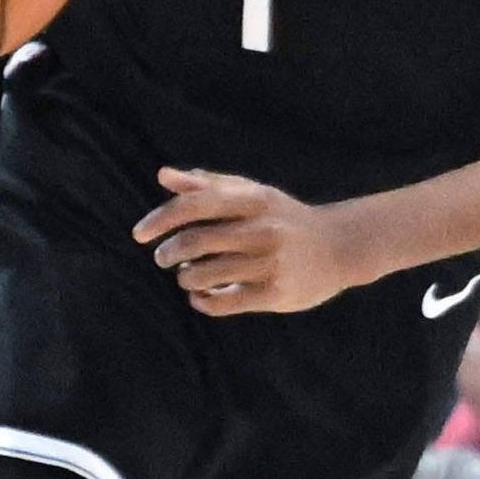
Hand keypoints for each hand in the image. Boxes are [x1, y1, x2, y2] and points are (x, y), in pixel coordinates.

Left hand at [135, 169, 377, 315]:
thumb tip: (163, 176)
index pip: (195, 205)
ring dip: (186, 279)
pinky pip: (225, 302)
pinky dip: (203, 302)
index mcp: (253, 200)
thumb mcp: (252, 195)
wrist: (340, 247)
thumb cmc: (284, 218)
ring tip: (187, 277)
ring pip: (206, 275)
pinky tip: (201, 297)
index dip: (161, 219)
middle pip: (196, 241)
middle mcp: (262, 229)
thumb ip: (207, 185)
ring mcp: (270, 263)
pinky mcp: (276, 293)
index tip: (138, 234)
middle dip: (169, 253)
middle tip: (163, 258)